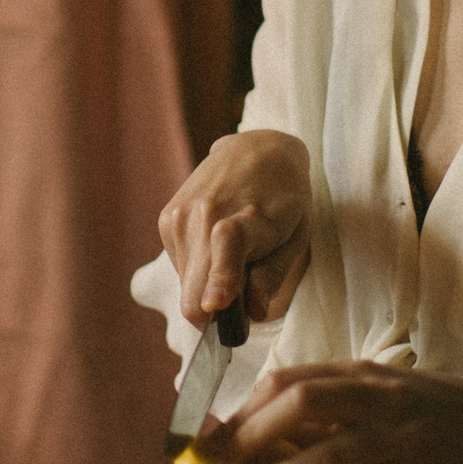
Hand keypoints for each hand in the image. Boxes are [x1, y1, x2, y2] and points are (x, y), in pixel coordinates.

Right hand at [158, 130, 312, 325]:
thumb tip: (253, 312)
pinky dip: (197, 272)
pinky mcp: (166, 219)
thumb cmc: (284, 200)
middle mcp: (207, 213)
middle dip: (213, 314)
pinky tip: (215, 248)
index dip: (221, 278)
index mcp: (249, 216)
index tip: (214, 306)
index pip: (229, 245)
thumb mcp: (296, 236)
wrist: (256, 149)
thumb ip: (273, 276)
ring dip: (206, 290)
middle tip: (239, 312)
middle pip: (194, 285)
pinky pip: (179, 269)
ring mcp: (181, 216)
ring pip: (185, 286)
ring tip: (233, 261)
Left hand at [203, 361, 462, 463]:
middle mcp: (377, 397)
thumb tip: (262, 422)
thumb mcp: (378, 388)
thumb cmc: (426, 406)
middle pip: (304, 404)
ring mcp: (397, 436)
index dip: (247, 406)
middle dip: (253, 434)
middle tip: (216, 463)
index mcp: (361, 372)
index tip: (215, 433)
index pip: (292, 380)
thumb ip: (328, 401)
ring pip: (329, 453)